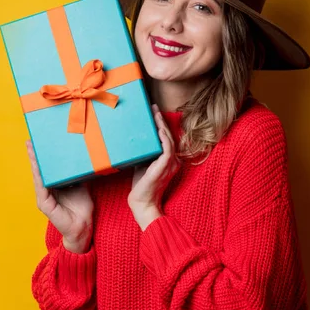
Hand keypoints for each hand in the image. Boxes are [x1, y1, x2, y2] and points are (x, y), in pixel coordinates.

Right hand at [26, 139, 93, 252]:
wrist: (83, 226)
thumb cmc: (82, 207)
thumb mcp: (81, 184)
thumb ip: (78, 173)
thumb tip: (83, 156)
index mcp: (53, 186)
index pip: (45, 168)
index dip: (41, 156)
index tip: (38, 142)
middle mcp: (46, 191)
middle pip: (38, 170)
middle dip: (34, 155)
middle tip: (30, 141)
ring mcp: (43, 198)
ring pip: (38, 176)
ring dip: (34, 163)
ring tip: (31, 150)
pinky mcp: (45, 204)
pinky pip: (41, 187)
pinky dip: (39, 175)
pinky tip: (38, 166)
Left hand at [128, 104, 180, 230]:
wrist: (142, 202)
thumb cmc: (141, 186)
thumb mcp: (142, 164)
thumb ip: (144, 153)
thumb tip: (136, 139)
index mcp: (169, 160)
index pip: (167, 138)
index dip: (161, 125)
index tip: (153, 112)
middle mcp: (173, 161)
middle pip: (169, 135)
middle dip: (161, 120)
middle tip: (153, 107)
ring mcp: (171, 163)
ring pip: (168, 139)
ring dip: (161, 125)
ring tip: (154, 113)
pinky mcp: (165, 166)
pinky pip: (167, 148)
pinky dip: (163, 137)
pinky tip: (158, 129)